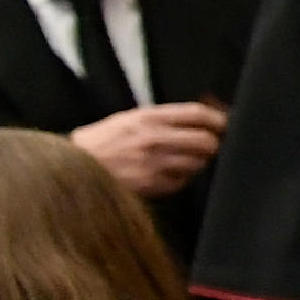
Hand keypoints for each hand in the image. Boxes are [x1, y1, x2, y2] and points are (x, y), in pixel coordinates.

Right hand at [72, 101, 227, 199]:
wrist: (73, 166)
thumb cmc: (101, 142)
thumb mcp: (127, 119)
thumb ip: (161, 119)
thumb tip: (200, 117)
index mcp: (147, 117)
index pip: (196, 114)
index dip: (219, 119)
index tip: (226, 124)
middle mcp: (153, 138)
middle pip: (206, 141)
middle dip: (212, 145)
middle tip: (207, 147)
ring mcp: (154, 163)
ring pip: (197, 164)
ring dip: (195, 164)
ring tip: (179, 161)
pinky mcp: (152, 185)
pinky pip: (181, 182)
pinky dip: (179, 179)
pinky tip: (164, 175)